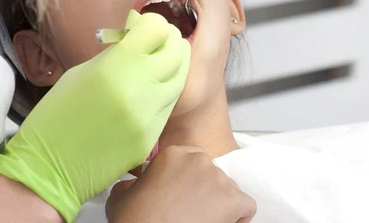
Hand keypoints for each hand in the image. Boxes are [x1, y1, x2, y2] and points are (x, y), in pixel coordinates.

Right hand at [0, 11, 190, 221]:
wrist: (48, 167)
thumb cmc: (57, 114)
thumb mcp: (81, 72)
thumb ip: (116, 53)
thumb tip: (138, 33)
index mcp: (115, 67)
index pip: (157, 29)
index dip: (152, 23)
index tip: (143, 28)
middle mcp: (139, 89)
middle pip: (177, 51)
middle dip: (170, 40)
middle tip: (159, 40)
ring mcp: (149, 117)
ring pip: (180, 79)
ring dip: (173, 65)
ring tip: (160, 61)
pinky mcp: (152, 138)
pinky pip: (168, 106)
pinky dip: (164, 93)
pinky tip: (151, 90)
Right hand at [106, 146, 256, 222]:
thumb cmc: (134, 218)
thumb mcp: (122, 194)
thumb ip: (133, 182)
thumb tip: (133, 184)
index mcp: (174, 154)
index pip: (191, 161)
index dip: (185, 180)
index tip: (178, 194)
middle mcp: (199, 161)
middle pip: (210, 174)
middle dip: (203, 191)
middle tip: (189, 210)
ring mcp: (218, 179)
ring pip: (228, 189)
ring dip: (218, 203)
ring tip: (202, 219)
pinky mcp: (233, 200)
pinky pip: (246, 206)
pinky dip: (239, 218)